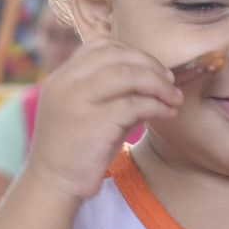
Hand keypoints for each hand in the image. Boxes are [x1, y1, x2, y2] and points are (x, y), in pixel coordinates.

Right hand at [27, 35, 181, 200]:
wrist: (54, 183)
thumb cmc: (78, 148)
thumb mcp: (91, 111)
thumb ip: (114, 91)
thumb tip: (155, 79)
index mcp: (63, 77)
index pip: (100, 44)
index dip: (133, 51)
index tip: (153, 68)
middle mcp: (66, 83)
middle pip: (117, 55)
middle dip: (150, 64)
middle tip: (170, 80)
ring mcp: (77, 101)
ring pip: (127, 75)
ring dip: (158, 83)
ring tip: (174, 97)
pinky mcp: (92, 123)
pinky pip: (134, 104)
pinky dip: (157, 106)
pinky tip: (167, 113)